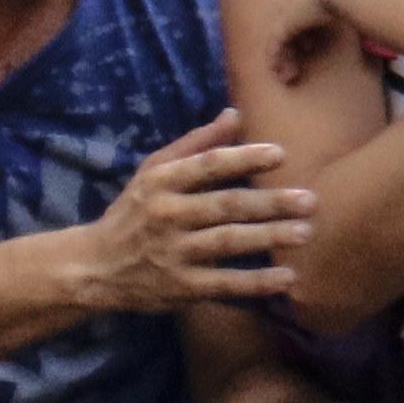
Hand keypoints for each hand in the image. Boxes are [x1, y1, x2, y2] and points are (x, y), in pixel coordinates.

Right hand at [74, 124, 307, 313]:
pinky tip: (287, 278)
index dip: (243, 159)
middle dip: (269, 203)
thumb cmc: (133, 214)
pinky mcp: (178, 287)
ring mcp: (172, 253)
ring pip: (227, 242)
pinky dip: (255, 283)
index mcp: (161, 183)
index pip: (206, 166)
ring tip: (306, 232)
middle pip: (225, 206)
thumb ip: (195, 145)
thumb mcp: (153, 172)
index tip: (280, 155)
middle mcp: (165, 216)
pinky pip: (222, 284)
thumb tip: (234, 115)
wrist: (93, 268)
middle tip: (310, 200)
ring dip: (268, 237)